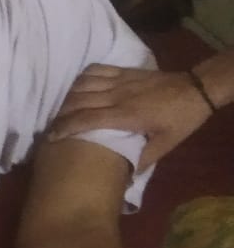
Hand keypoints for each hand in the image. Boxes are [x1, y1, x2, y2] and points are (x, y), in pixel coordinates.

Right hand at [50, 65, 214, 167]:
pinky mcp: (123, 71)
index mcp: (127, 115)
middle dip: (60, 115)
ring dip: (68, 97)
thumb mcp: (167, 144)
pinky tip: (78, 88)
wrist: (196, 90)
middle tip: (52, 128)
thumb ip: (144, 159)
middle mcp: (117, 96)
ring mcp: (119, 81)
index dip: (65, 128)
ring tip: (62, 110)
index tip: (51, 138)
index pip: (87, 119)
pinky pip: (94, 70)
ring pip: (82, 85)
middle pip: (78, 102)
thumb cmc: (181, 119)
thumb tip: (126, 177)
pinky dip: (81, 79)